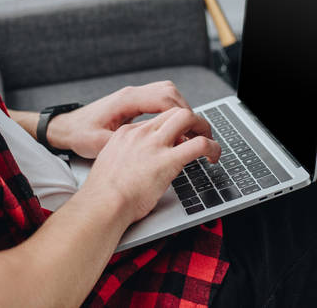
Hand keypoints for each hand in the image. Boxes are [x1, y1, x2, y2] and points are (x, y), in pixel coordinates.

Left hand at [47, 81, 209, 157]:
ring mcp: (133, 97)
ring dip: (180, 111)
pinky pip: (159, 100)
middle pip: (170, 92)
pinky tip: (174, 130)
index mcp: (126, 101)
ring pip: (167, 93)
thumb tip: (151, 148)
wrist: (66, 128)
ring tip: (188, 132)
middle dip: (187, 111)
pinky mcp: (133, 104)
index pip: (164, 99)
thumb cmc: (79, 135)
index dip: (183, 114)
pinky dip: (170, 112)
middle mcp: (131, 94)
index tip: (193, 132)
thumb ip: (125, 143)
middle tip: (197, 131)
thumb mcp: (99, 143)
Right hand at [81, 107, 220, 224]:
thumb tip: (136, 165)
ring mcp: (155, 145)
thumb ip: (125, 158)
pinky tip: (214, 157)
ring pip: (188, 117)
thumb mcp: (110, 164)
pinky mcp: (168, 160)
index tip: (179, 141)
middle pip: (173, 111)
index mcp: (127, 134)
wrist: (103, 204)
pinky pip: (199, 144)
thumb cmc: (103, 194)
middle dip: (191, 121)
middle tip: (198, 136)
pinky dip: (213, 147)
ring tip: (209, 143)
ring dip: (203, 127)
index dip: (172, 128)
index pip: (156, 120)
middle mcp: (142, 134)